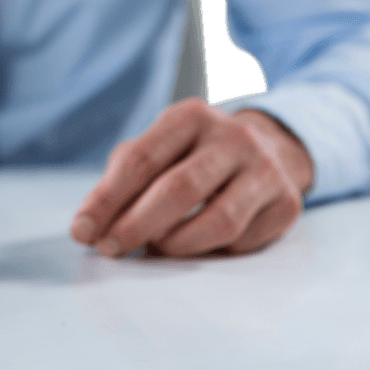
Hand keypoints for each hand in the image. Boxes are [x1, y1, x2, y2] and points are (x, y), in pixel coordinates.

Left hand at [70, 98, 312, 257]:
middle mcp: (233, 136)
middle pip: (178, 190)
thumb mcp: (156, 151)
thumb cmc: (193, 156)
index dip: (107, 200)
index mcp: (190, 116)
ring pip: (216, 222)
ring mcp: (265, 169)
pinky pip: (241, 242)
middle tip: (111, 250)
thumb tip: (87, 228)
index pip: (141, 159)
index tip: (82, 231)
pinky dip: (211, 253)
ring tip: (156, 248)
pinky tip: (199, 245)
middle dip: (136, 226)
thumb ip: (120, 182)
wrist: (268, 151)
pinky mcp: (287, 203)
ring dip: (176, 245)